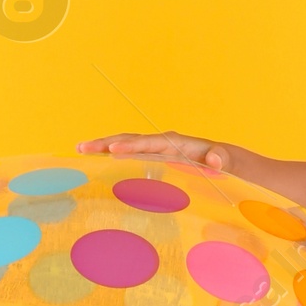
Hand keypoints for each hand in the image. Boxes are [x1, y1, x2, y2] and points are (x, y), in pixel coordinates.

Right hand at [77, 130, 230, 172]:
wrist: (222, 161)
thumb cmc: (223, 162)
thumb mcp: (226, 160)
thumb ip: (220, 158)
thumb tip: (213, 159)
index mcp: (175, 143)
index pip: (149, 143)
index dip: (130, 146)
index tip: (112, 149)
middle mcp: (161, 143)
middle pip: (129, 140)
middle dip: (106, 143)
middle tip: (82, 147)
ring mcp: (154, 150)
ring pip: (125, 146)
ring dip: (103, 148)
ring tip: (80, 150)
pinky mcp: (152, 159)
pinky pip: (128, 157)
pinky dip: (111, 158)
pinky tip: (94, 164)